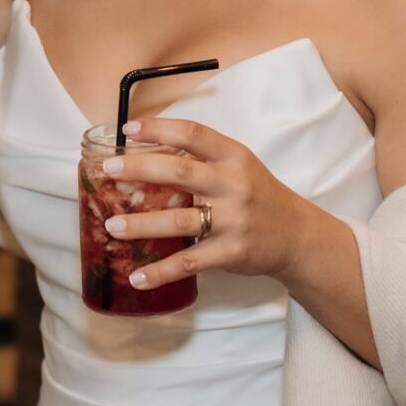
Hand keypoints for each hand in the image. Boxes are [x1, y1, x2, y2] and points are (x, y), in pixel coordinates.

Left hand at [100, 118, 317, 289]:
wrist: (297, 235)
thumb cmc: (258, 194)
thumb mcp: (238, 166)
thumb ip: (201, 158)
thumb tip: (146, 151)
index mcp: (233, 156)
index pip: (193, 134)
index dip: (159, 128)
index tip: (128, 129)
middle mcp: (234, 185)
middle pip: (181, 172)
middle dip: (139, 169)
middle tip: (108, 169)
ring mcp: (233, 220)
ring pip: (179, 220)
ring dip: (141, 224)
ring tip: (112, 226)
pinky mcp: (231, 252)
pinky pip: (190, 262)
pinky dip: (161, 271)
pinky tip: (138, 277)